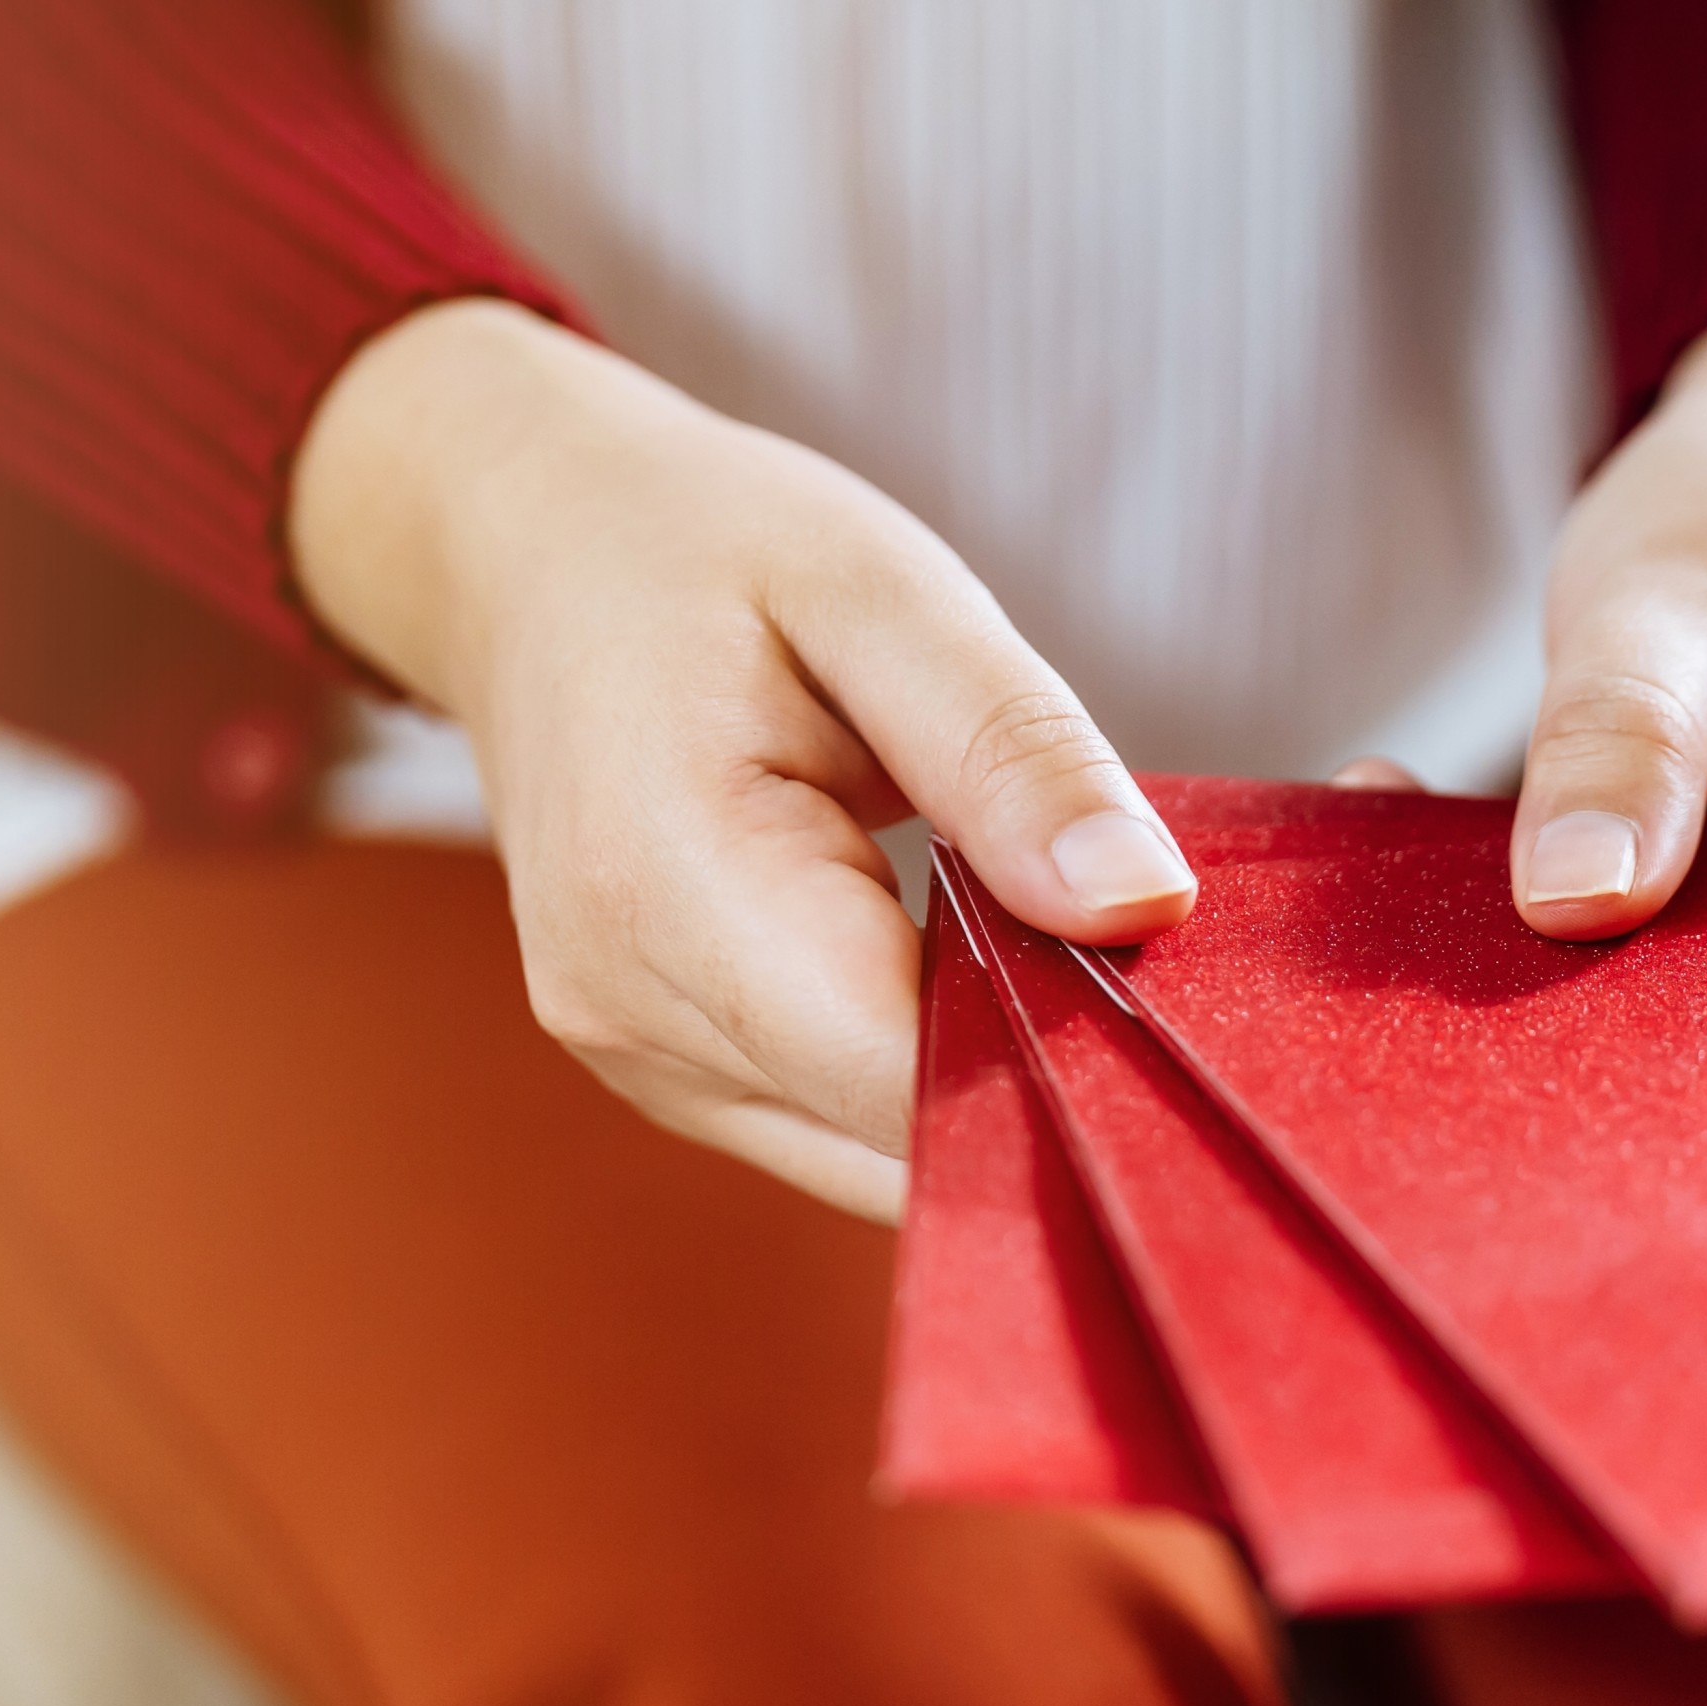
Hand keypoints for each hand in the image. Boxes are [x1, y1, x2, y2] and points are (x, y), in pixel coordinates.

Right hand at [289, 300, 1193, 1222]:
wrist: (525, 554)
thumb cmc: (699, 548)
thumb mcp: (882, 590)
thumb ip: (1013, 751)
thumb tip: (1145, 903)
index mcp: (673, 887)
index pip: (916, 1080)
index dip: (1072, 1059)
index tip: (1180, 985)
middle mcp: (637, 1012)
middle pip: (910, 1141)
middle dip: (1051, 1073)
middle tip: (1150, 949)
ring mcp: (641, 1061)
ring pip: (887, 1156)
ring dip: (996, 1076)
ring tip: (1051, 929)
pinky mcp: (671, 1075)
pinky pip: (845, 1123)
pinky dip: (934, 1067)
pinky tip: (979, 961)